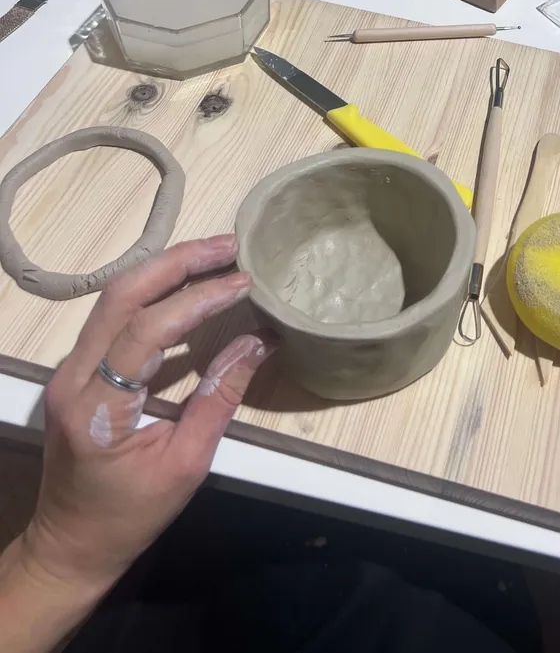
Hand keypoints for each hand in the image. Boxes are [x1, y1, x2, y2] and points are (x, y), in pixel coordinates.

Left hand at [19, 235, 272, 593]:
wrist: (71, 544)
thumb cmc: (130, 514)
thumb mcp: (187, 464)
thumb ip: (219, 397)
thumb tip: (258, 340)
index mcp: (98, 406)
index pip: (147, 330)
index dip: (197, 300)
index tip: (243, 283)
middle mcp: (74, 376)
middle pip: (122, 294)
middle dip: (179, 262)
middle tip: (231, 246)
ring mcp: (70, 368)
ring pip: (115, 296)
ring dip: (166, 269)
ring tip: (217, 255)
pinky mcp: (79, 368)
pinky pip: (115, 314)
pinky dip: (155, 291)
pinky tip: (190, 285)